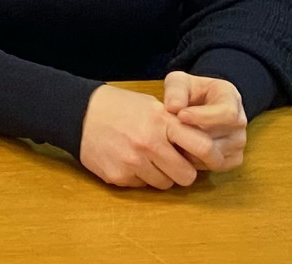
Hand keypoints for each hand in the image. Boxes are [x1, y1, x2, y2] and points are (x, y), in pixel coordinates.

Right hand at [77, 84, 217, 189]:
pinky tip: (129, 160)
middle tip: (175, 162)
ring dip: (161, 175)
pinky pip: (142, 186)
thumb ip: (175, 125)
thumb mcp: (151, 106)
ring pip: (164, 184)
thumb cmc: (118, 107)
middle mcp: (149, 143)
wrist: (78, 113)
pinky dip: (140, 177)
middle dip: (183, 172)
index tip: (213, 160)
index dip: (212, 157)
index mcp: (161, 121)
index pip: (202, 146)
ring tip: (147, 158)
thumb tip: (201, 147)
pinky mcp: (118, 176)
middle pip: (186, 176)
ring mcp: (132, 162)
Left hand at [162, 71, 248, 171]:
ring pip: (217, 154)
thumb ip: (175, 90)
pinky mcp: (234, 158)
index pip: (227, 113)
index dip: (203, 117)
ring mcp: (239, 141)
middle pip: (221, 136)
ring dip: (193, 150)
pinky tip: (185, 150)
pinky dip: (198, 162)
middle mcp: (240, 121)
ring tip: (175, 141)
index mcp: (231, 97)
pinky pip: (217, 166)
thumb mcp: (179, 82)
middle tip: (171, 133)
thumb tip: (173, 107)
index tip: (180, 116)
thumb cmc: (188, 92)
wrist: (198, 106)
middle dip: (192, 136)